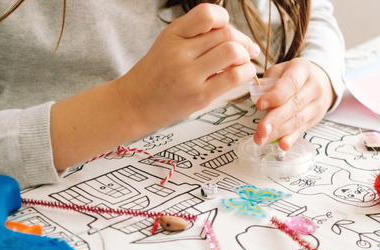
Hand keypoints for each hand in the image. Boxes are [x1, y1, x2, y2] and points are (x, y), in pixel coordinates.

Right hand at [117, 4, 258, 131]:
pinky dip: (246, 73)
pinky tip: (241, 75)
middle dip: (243, 41)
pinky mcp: (199, 97)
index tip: (228, 32)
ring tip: (242, 63)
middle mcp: (179, 52)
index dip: (225, 20)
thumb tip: (234, 34)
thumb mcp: (167, 44)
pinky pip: (234, 77)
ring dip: (245, 56)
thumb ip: (195, 35)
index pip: (207, 14)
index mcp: (172, 34)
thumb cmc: (155, 75)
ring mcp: (189, 75)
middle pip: (226, 34)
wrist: (133, 105)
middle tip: (246, 50)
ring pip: (233, 52)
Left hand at [252, 58, 334, 149]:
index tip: (260, 105)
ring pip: (297, 120)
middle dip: (276, 119)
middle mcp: (314, 87)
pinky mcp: (314, 120)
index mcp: (303, 70)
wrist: (321, 81)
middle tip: (261, 129)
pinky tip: (282, 145)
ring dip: (278, 132)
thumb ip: (269, 81)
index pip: (291, 83)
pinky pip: (301, 130)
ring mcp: (316, 105)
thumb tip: (257, 95)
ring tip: (262, 138)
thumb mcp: (282, 70)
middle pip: (294, 105)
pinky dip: (291, 139)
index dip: (276, 95)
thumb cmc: (295, 75)